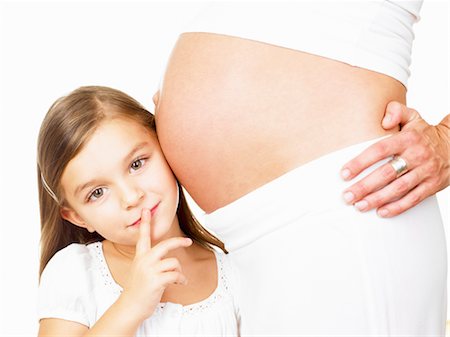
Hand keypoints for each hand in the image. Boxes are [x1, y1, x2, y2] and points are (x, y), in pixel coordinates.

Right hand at [121, 208, 191, 320]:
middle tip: (188, 241)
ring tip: (178, 278)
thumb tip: (169, 261)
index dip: (146, 223)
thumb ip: (151, 262)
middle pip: (165, 245)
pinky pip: (176, 275)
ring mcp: (150, 270)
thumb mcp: (141, 271)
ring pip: (174, 262)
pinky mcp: (156, 281)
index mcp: (140, 257)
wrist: (131, 307)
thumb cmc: (138, 290)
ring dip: (179, 271)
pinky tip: (181, 283)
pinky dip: (181, 279)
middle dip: (178, 242)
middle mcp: (144, 261)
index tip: (147, 210)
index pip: (143, 237)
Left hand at [340, 101, 449, 216]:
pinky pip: (414, 199)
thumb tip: (383, 120)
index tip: (344, 174)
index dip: (360, 162)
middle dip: (364, 186)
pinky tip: (381, 212)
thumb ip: (396, 111)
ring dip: (377, 199)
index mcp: (407, 139)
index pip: (379, 150)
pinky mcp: (433, 185)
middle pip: (386, 173)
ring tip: (359, 206)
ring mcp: (426, 172)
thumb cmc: (424, 133)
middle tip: (347, 196)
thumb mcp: (413, 116)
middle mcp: (417, 155)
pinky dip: (397, 207)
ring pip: (399, 188)